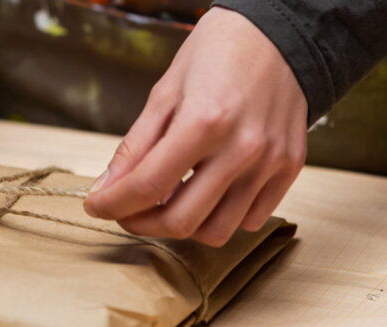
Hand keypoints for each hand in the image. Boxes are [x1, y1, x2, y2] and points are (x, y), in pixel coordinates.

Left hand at [83, 6, 307, 246]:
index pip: (147, 186)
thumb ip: (135, 145)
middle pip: (181, 221)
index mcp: (204, 121)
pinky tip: (207, 192)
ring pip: (217, 231)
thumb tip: (108, 188)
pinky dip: (222, 216)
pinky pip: (251, 219)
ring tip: (168, 200)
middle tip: (127, 210)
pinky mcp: (290, 168)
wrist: (281, 35)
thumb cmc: (218, 54)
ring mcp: (270, 162)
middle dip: (141, 223)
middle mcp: (242, 148)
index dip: (113, 205)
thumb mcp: (165, 90)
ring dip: (183, 225)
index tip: (97, 206)